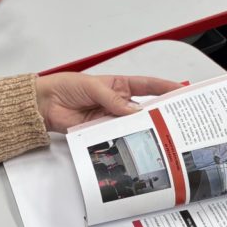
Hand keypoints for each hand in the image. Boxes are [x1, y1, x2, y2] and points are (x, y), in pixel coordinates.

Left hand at [34, 73, 181, 132]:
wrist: (45, 104)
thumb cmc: (66, 87)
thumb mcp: (93, 87)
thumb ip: (113, 100)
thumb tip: (133, 111)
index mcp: (118, 85)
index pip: (147, 86)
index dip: (164, 88)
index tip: (180, 90)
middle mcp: (117, 102)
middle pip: (143, 108)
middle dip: (158, 113)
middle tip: (175, 119)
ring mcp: (110, 117)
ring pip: (131, 124)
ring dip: (141, 128)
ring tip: (158, 133)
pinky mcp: (100, 131)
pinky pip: (116, 135)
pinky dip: (123, 138)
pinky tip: (133, 141)